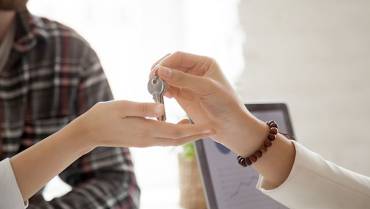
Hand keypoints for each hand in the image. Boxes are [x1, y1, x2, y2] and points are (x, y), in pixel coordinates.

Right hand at [67, 100, 213, 151]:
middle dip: (196, 135)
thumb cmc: (103, 116)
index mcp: (147, 130)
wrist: (89, 132)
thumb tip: (163, 109)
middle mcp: (149, 139)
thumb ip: (144, 108)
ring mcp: (146, 141)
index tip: (209, 127)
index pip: (177, 131)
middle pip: (178, 139)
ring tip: (200, 128)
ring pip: (172, 140)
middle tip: (211, 129)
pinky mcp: (142, 140)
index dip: (195, 129)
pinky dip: (176, 134)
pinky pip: (164, 139)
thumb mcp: (123, 107)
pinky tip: (180, 125)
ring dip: (188, 135)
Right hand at [153, 52, 266, 155]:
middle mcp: (195, 71)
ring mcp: (188, 83)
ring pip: (167, 77)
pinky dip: (162, 90)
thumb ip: (184, 79)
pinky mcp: (183, 96)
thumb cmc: (225, 104)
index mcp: (204, 63)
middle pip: (171, 65)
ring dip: (159, 81)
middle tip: (151, 79)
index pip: (179, 57)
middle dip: (160, 70)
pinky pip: (168, 89)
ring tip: (154, 88)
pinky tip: (161, 95)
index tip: (157, 72)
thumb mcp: (206, 88)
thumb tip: (161, 71)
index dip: (166, 62)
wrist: (230, 127)